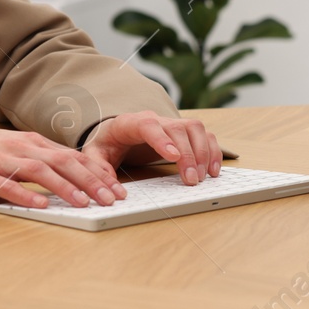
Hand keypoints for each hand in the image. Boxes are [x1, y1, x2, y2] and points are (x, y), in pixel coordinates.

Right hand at [0, 116, 128, 209]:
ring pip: (40, 172)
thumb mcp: (14, 147)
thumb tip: (73, 175)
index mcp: (32, 143)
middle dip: (92, 181)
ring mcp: (1, 161)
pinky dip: (24, 195)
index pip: (73, 156)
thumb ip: (40, 159)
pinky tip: (39, 205)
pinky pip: (6, 185)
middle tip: (113, 199)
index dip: (98, 172)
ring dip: (66, 188)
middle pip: (63, 162)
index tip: (117, 188)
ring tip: (85, 203)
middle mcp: (21, 148)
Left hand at [81, 111, 221, 185]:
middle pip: (177, 128)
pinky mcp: (184, 131)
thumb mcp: (94, 154)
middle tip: (191, 180)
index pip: (148, 125)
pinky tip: (213, 170)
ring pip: (194, 128)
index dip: (162, 139)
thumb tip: (110, 188)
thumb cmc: (107, 143)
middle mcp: (155, 119)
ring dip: (203, 152)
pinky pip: (204, 135)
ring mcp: (171, 123)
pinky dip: (212, 151)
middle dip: (187, 154)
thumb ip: (98, 168)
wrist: (116, 132)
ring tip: (202, 177)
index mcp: (130, 123)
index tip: (172, 157)